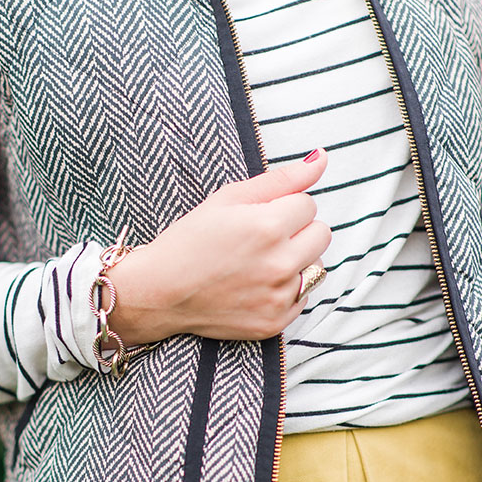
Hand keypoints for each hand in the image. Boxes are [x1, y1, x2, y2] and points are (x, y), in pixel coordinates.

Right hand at [106, 150, 330, 343]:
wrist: (160, 292)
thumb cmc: (190, 241)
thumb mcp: (228, 199)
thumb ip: (281, 179)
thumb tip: (321, 159)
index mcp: (268, 227)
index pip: (308, 205)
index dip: (282, 207)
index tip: (257, 217)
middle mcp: (279, 264)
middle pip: (321, 235)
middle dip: (297, 231)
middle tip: (262, 239)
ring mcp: (279, 297)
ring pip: (317, 267)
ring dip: (297, 261)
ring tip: (259, 263)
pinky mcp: (275, 322)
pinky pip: (303, 297)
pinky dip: (286, 290)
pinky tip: (256, 286)